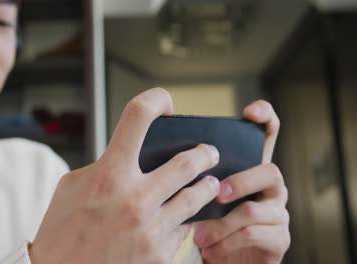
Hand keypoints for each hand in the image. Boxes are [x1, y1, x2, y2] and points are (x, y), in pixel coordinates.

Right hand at [29, 88, 220, 263]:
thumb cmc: (62, 229)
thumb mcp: (73, 186)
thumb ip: (105, 166)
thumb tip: (134, 156)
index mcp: (109, 173)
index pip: (138, 116)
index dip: (156, 99)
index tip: (165, 103)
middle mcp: (134, 198)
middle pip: (187, 161)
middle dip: (205, 153)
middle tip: (210, 153)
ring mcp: (150, 228)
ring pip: (197, 197)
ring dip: (207, 186)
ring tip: (210, 183)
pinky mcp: (159, 254)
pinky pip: (185, 229)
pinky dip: (187, 219)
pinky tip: (187, 216)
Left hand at [193, 100, 289, 263]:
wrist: (220, 260)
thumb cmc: (207, 223)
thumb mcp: (199, 197)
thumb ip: (195, 178)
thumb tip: (169, 162)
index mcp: (250, 170)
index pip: (268, 136)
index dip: (265, 118)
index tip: (250, 112)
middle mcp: (269, 188)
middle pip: (270, 171)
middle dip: (240, 181)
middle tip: (215, 193)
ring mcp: (277, 213)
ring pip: (255, 209)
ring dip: (222, 223)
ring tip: (199, 235)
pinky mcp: (278, 239)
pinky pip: (253, 235)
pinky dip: (225, 242)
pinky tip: (208, 248)